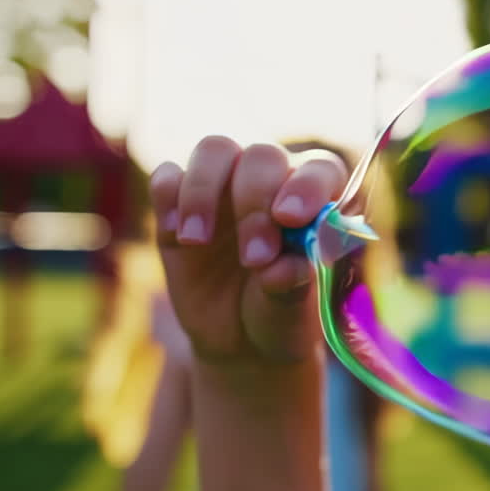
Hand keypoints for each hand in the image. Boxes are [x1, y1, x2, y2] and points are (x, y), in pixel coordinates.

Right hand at [148, 137, 347, 367]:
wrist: (238, 341)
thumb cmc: (280, 315)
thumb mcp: (291, 311)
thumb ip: (291, 284)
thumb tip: (285, 266)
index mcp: (317, 202)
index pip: (321, 169)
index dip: (307, 185)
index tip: (289, 217)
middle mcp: (274, 183)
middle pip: (262, 156)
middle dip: (254, 202)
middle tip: (253, 258)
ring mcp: (225, 188)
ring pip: (215, 149)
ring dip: (204, 191)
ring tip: (199, 241)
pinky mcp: (179, 203)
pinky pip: (168, 175)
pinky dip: (170, 196)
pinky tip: (178, 234)